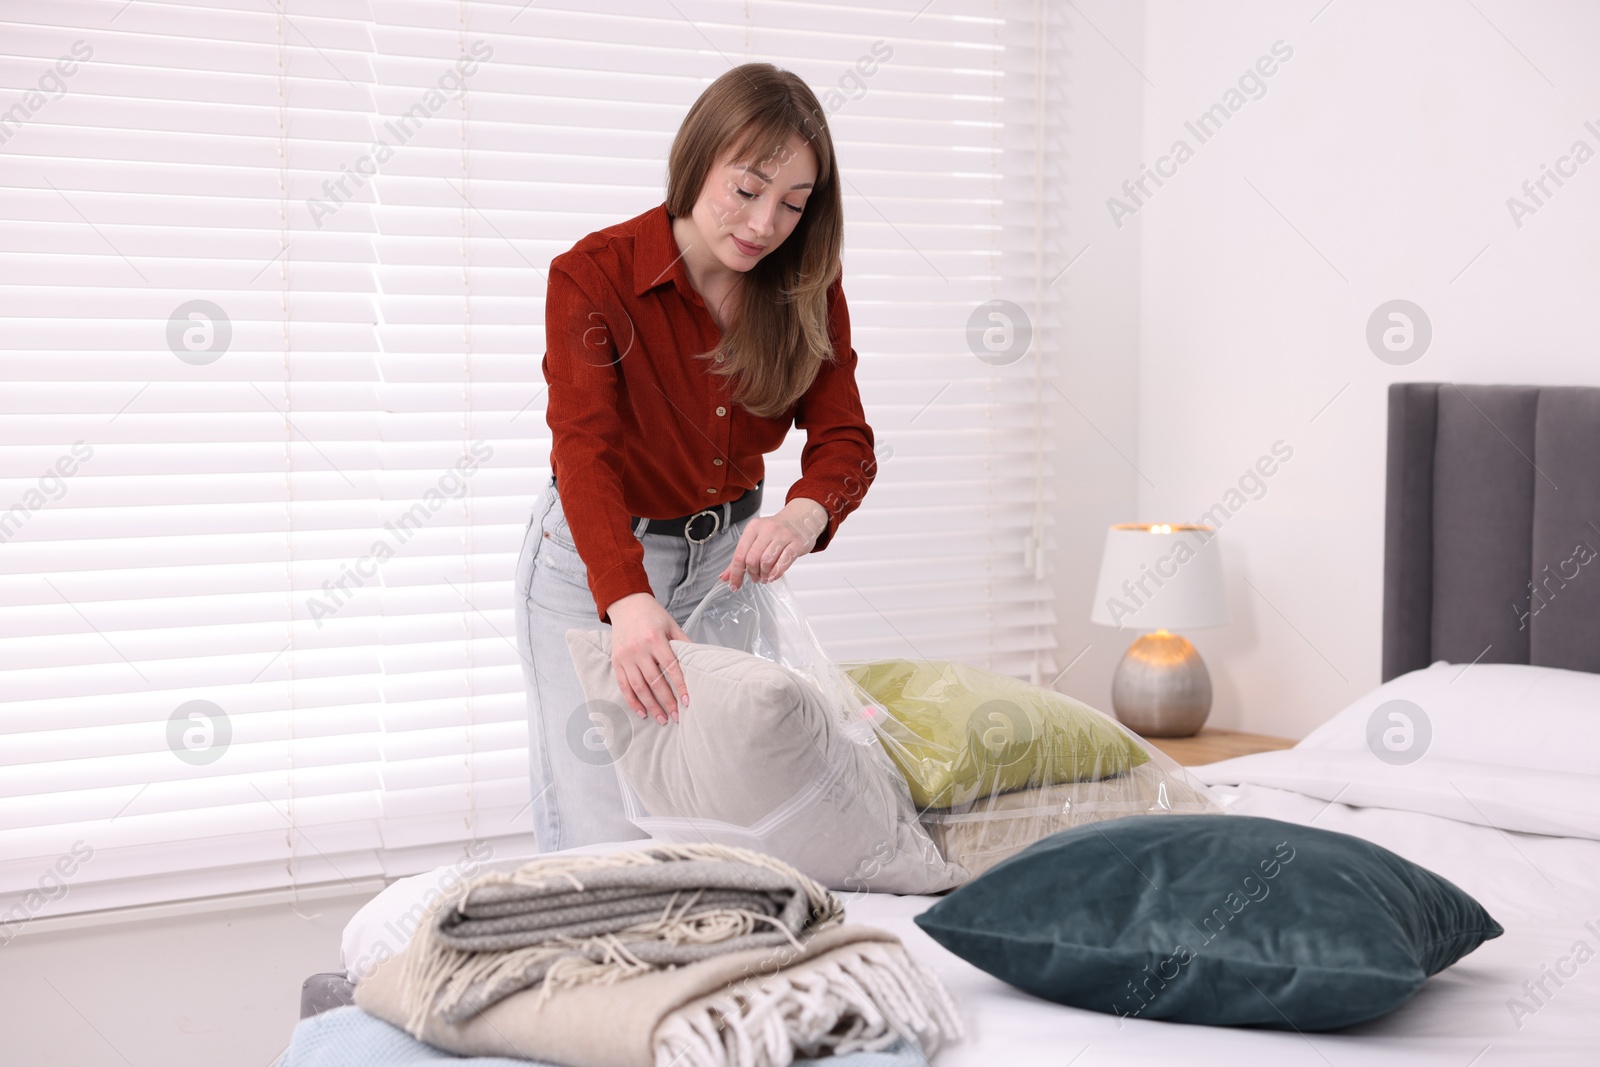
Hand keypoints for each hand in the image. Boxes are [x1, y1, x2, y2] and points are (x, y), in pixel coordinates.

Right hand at [605, 593, 690, 724]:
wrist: (626, 604)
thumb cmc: (652, 615)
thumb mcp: (671, 625)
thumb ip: (684, 643)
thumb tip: (701, 661)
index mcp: (655, 639)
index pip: (671, 667)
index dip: (680, 685)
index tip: (688, 701)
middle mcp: (639, 649)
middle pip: (655, 681)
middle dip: (667, 701)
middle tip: (677, 717)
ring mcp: (625, 657)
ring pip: (639, 687)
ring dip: (651, 706)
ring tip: (662, 719)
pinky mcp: (616, 661)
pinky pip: (623, 686)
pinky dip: (632, 701)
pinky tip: (642, 712)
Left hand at [719, 499, 827, 590]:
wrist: (801, 518)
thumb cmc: (777, 531)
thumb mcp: (756, 538)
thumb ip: (740, 558)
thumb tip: (724, 578)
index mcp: (753, 527)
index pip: (739, 554)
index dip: (735, 573)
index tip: (734, 585)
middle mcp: (767, 529)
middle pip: (752, 559)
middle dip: (752, 574)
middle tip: (756, 578)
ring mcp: (783, 535)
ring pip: (767, 561)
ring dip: (764, 575)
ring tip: (766, 577)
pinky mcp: (796, 543)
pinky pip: (784, 561)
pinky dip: (777, 573)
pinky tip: (774, 576)